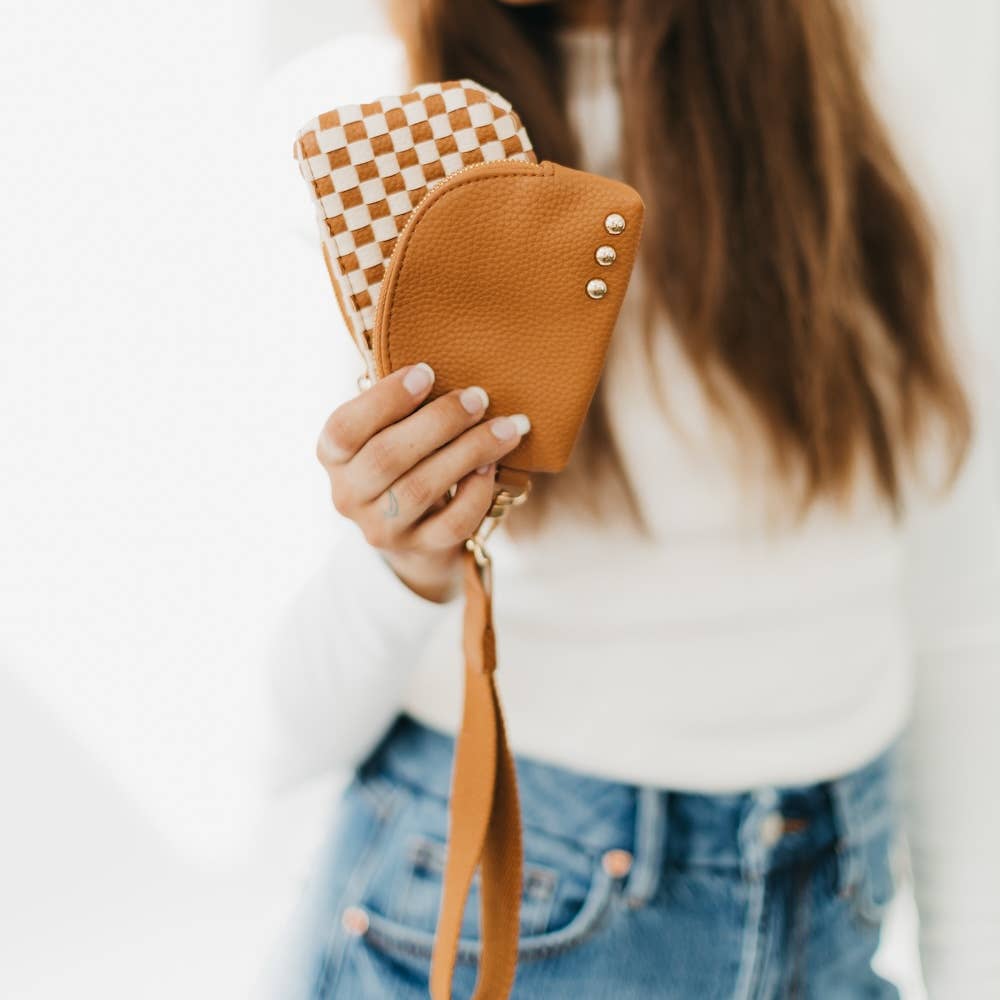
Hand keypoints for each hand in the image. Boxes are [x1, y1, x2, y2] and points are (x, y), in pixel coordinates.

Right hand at [316, 362, 530, 602]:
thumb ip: (401, 402)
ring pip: (421, 489)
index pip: (344, 429)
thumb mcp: (388, 427)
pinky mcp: (418, 548)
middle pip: (387, 457)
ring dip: (469, 452)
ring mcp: (381, 528)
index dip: (385, 400)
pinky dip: (476, 493)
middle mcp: (347, 495)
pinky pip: (451, 524)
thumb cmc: (405, 454)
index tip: (428, 371)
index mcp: (333, 455)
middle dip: (439, 422)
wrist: (413, 526)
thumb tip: (444, 366)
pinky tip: (493, 466)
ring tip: (506, 427)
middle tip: (479, 397)